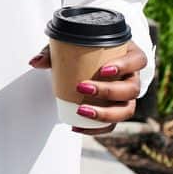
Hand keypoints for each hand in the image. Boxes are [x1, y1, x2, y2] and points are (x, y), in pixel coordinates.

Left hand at [28, 41, 145, 134]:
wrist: (91, 59)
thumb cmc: (87, 48)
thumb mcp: (72, 44)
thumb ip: (54, 51)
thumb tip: (34, 62)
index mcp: (129, 55)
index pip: (138, 60)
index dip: (126, 66)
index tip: (104, 69)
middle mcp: (133, 77)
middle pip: (131, 88)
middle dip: (109, 91)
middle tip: (83, 87)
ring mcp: (127, 96)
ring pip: (127, 109)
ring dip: (105, 113)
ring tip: (82, 111)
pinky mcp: (117, 110)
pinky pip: (113, 124)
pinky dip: (97, 128)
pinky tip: (78, 128)